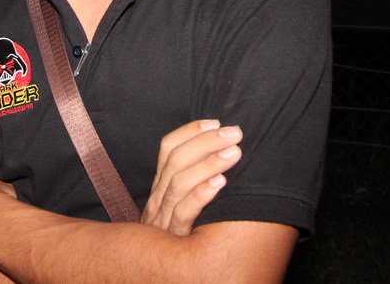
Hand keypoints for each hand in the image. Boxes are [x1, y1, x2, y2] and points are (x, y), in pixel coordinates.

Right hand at [142, 120, 242, 234]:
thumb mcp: (178, 207)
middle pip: (175, 160)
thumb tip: (221, 154)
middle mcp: (158, 199)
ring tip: (234, 153)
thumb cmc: (177, 238)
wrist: (155, 273)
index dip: (190, 132)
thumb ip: (189, 184)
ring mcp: (163, 219)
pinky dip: (201, 194)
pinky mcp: (174, 238)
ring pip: (178, 182)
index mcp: (160, 187)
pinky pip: (184, 213)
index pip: (167, 149)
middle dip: (206, 141)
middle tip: (234, 133)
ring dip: (208, 163)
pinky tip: (220, 183)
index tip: (214, 121)